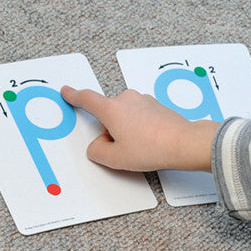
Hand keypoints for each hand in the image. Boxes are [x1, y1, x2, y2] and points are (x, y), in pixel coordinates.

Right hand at [59, 86, 218, 172]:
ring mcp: (143, 100)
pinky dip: (141, 128)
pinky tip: (151, 141)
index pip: (87, 99)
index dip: (74, 96)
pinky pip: (140, 116)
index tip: (67, 91)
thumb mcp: (115, 158)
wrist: (184, 143)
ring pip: (125, 116)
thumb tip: (97, 146)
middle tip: (125, 148)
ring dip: (127, 130)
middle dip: (111, 131)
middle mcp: (127, 99)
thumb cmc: (152, 148)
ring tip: (142, 146)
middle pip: (108, 114)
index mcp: (112, 109)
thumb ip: (97, 152)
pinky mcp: (156, 105)